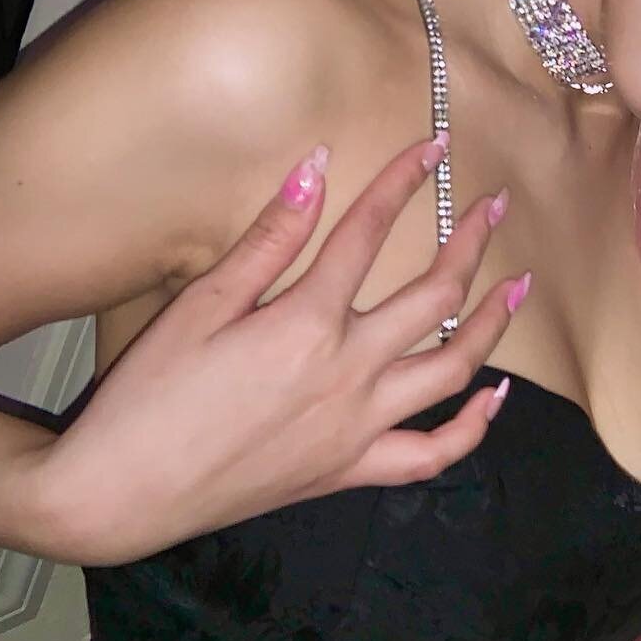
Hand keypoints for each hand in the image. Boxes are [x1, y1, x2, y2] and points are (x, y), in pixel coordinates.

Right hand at [37, 138, 527, 563]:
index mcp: (307, 322)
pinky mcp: (348, 472)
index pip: (370, 232)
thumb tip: (318, 166)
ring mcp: (356, 428)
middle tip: (496, 206)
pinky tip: (493, 398)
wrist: (120, 495)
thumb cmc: (149, 395)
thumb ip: (270, 237)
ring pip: (451, 371)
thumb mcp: (201, 304)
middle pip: (435, 298)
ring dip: (493, 325)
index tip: (436, 145)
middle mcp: (348, 373)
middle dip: (471, 243)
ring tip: (519, 286)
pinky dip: (470, 428)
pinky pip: (429, 455)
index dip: (405, 181)